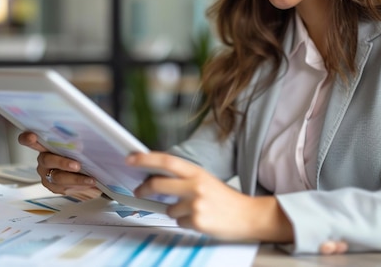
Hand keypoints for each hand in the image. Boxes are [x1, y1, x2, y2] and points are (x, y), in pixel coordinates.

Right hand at [17, 131, 100, 199]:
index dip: (28, 138)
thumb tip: (81, 144)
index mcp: (46, 146)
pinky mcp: (53, 187)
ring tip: (90, 179)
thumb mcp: (79, 148)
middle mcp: (44, 160)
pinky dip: (79, 185)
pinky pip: (64, 188)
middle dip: (63, 163)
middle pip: (47, 160)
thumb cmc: (79, 157)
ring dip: (75, 178)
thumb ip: (76, 144)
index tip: (32, 137)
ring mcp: (46, 175)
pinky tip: (89, 183)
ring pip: (57, 177)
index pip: (31, 141)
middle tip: (77, 165)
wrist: (85, 175)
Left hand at [127, 152, 292, 242]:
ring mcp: (195, 203)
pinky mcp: (197, 220)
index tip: (131, 158)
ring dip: (176, 211)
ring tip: (194, 210)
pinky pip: (179, 222)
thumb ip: (184, 179)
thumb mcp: (206, 180)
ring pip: (169, 208)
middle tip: (139, 191)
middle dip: (144, 188)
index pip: (167, 160)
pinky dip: (186, 222)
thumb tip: (157, 179)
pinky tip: (200, 219)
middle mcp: (195, 185)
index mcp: (197, 172)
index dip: (146, 159)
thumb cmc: (226, 199)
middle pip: (158, 183)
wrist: (249, 215)